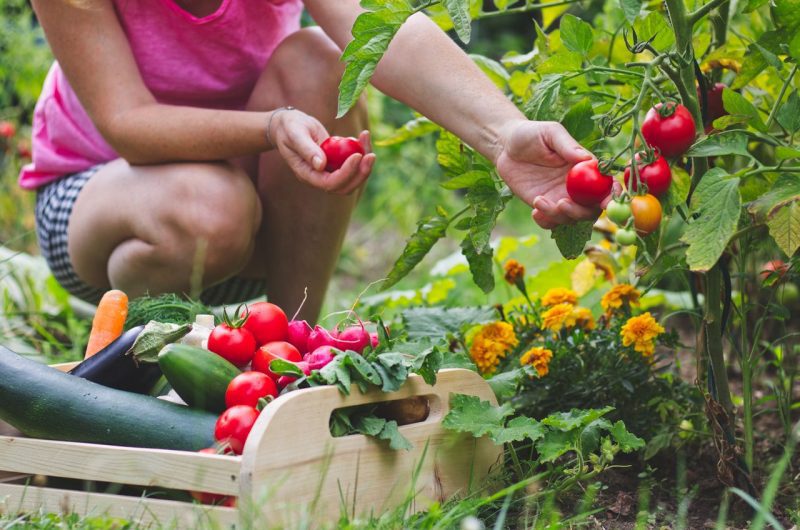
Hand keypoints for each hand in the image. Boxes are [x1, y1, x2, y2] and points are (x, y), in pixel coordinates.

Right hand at [270, 109, 375, 193]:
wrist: (290, 126)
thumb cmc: (289, 128)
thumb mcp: (295, 134)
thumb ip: (306, 149)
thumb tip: (321, 165)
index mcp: (307, 175)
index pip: (330, 183)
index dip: (346, 173)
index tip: (357, 155)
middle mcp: (319, 177)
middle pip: (345, 187)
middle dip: (361, 174)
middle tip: (371, 155)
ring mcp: (329, 172)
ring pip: (353, 178)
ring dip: (365, 164)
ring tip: (366, 139)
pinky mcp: (337, 164)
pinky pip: (354, 165)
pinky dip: (362, 152)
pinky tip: (362, 136)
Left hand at [494, 120, 615, 228]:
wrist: (505, 146)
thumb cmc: (531, 134)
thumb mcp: (550, 133)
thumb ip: (567, 146)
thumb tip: (587, 159)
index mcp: (585, 168)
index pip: (606, 185)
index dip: (612, 196)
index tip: (606, 202)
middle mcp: (577, 186)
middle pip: (591, 209)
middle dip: (581, 212)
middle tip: (562, 204)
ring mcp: (560, 197)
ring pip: (571, 218)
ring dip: (558, 216)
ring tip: (538, 200)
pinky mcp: (544, 205)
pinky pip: (551, 223)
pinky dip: (546, 222)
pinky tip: (534, 209)